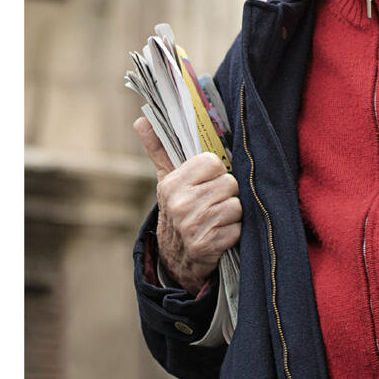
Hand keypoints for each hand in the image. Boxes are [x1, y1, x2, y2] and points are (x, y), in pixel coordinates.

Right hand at [134, 118, 241, 292]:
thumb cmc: (178, 210)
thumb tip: (140, 120)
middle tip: (212, 204)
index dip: (215, 172)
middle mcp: (181, 204)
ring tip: (216, 219)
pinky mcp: (207, 245)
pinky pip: (238, 229)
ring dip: (231, 214)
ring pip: (235, 206)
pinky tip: (219, 235)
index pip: (213, 162)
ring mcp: (193, 226)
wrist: (176, 258)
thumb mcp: (168, 180)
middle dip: (226, 194)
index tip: (207, 183)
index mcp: (173, 184)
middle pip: (229, 183)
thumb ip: (159, 149)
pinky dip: (234, 233)